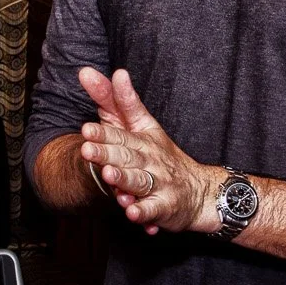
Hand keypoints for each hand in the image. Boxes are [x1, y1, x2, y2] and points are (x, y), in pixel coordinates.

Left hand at [76, 67, 222, 234]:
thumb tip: (87, 71)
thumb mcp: (140, 125)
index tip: (85, 128)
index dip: (103, 131)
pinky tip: (132, 213)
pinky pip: (153, 210)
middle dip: (108, 152)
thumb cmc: (160, 155)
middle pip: (126, 155)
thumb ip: (113, 101)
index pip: (120, 132)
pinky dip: (144, 212)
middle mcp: (150, 158)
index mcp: (142, 137)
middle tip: (87, 149)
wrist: (200, 190)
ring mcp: (158, 182)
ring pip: (139, 181)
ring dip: (124, 179)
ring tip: (108, 175)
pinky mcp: (164, 206)